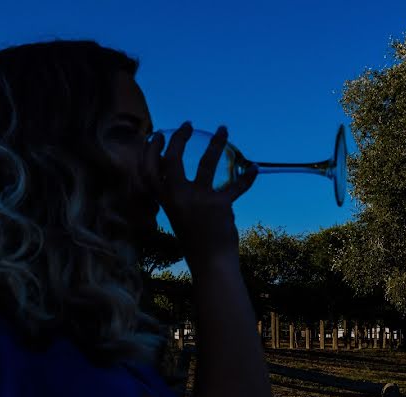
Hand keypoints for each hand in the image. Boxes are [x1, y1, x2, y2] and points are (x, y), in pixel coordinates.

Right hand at [145, 123, 257, 263]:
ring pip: (207, 162)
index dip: (151, 150)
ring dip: (216, 144)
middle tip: (189, 124)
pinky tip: (256, 168)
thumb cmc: (196, 243)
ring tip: (224, 128)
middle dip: (180, 138)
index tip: (157, 135)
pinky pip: (237, 185)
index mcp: (165, 201)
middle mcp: (178, 197)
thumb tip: (184, 179)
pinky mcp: (219, 204)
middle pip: (173, 159)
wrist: (211, 264)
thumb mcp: (180, 218)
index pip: (149, 170)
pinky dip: (248, 177)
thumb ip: (179, 198)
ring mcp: (198, 199)